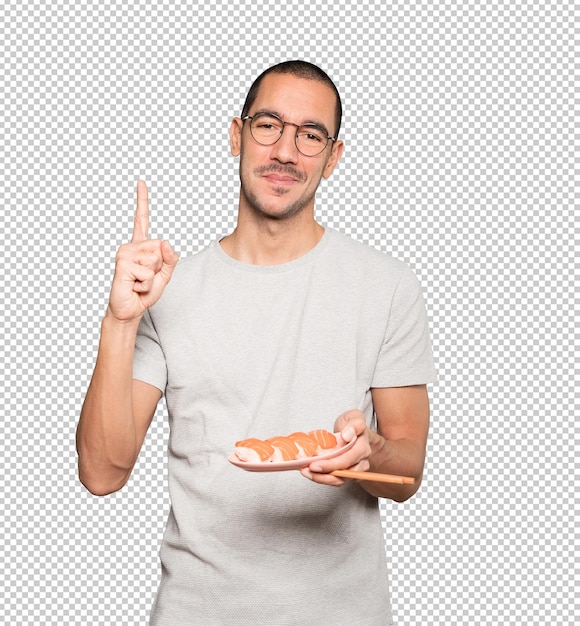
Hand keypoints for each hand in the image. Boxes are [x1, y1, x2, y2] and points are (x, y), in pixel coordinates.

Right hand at [107, 180, 178, 322]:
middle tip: (145, 278)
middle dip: (160, 268)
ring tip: (139, 282)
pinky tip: (134, 286)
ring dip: (153, 277)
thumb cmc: (144, 292)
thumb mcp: (164, 275)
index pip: (142, 219)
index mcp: (141, 246)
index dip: (142, 200)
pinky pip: (148, 273)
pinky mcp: (122, 264)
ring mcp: (125, 254)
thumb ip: (170, 259)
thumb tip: (165, 242)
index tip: (141, 181)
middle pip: (161, 247)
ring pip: (156, 260)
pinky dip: (146, 284)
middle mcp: (131, 246)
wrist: (129, 310)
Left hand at [300, 409, 372, 485]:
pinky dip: (321, 477)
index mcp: (363, 447)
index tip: (316, 464)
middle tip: (309, 468)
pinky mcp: (346, 474)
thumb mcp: (354, 417)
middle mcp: (361, 461)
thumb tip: (347, 435)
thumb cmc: (352, 426)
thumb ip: (354, 424)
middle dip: (325, 472)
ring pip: (339, 479)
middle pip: (344, 472)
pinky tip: (308, 472)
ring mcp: (354, 470)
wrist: (354, 434)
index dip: (333, 464)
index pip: (349, 458)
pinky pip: (334, 479)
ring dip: (321, 478)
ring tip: (305, 471)